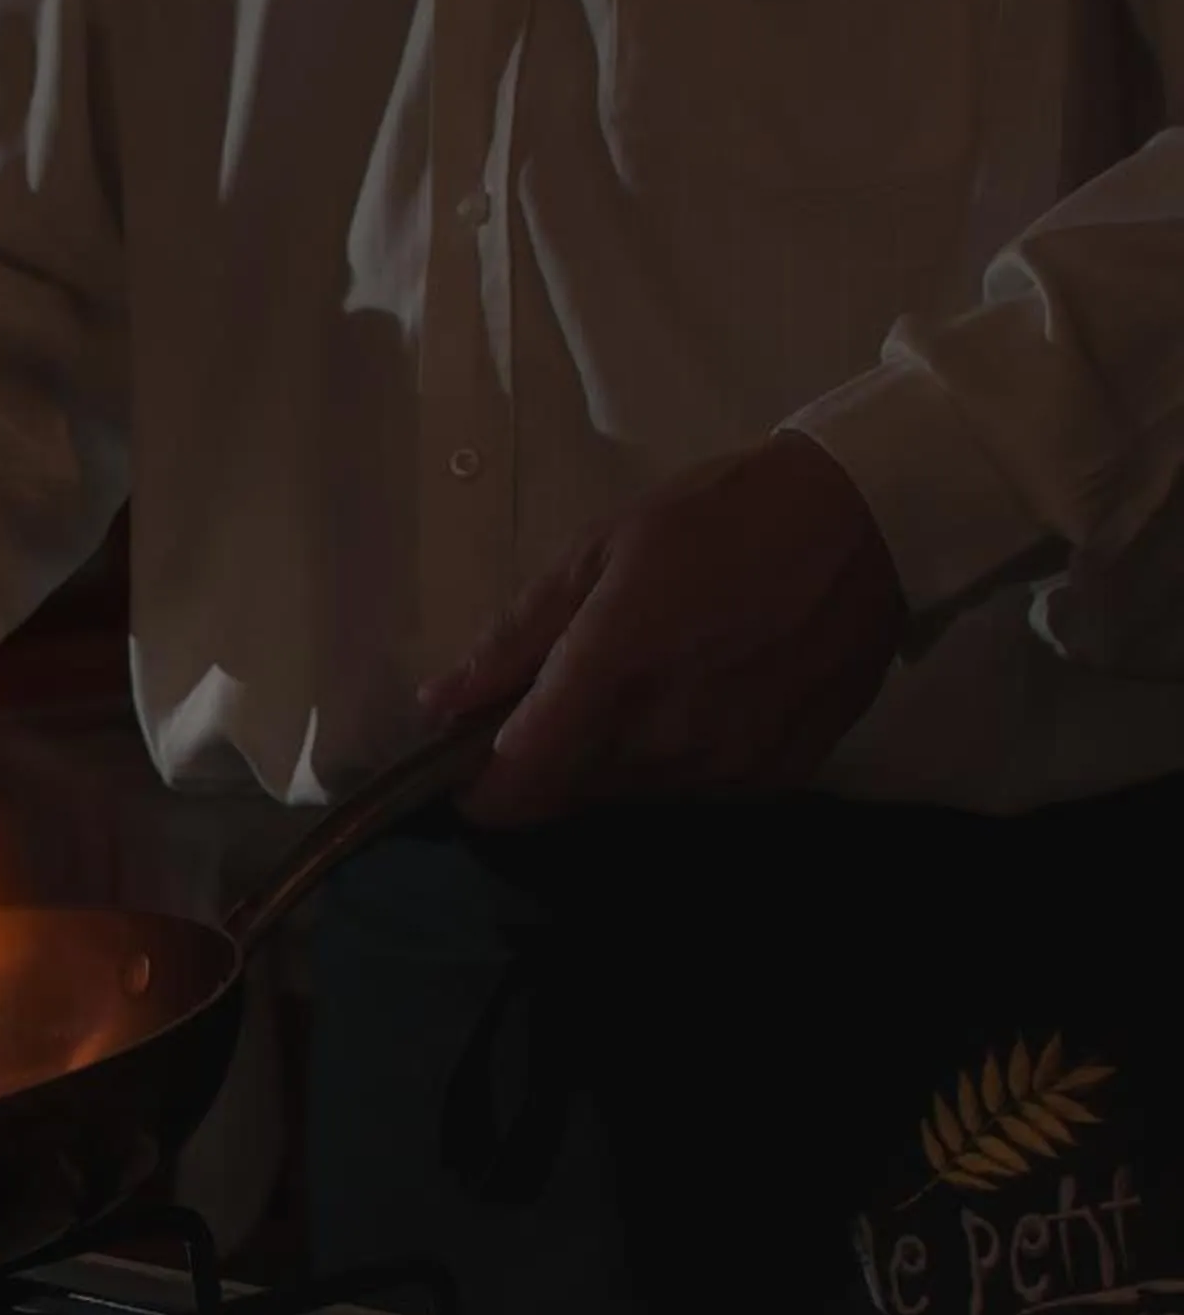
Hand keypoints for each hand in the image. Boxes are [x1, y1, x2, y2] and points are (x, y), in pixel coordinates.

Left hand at [418, 431, 907, 825]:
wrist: (874, 519)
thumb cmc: (723, 518)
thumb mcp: (601, 552)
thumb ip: (514, 640)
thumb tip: (439, 703)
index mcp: (611, 676)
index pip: (515, 788)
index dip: (478, 790)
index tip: (467, 764)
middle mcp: (663, 740)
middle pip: (565, 793)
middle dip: (546, 757)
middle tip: (569, 689)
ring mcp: (723, 768)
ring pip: (627, 796)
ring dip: (610, 759)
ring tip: (647, 679)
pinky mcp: (773, 778)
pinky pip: (692, 792)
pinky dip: (674, 761)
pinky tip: (700, 698)